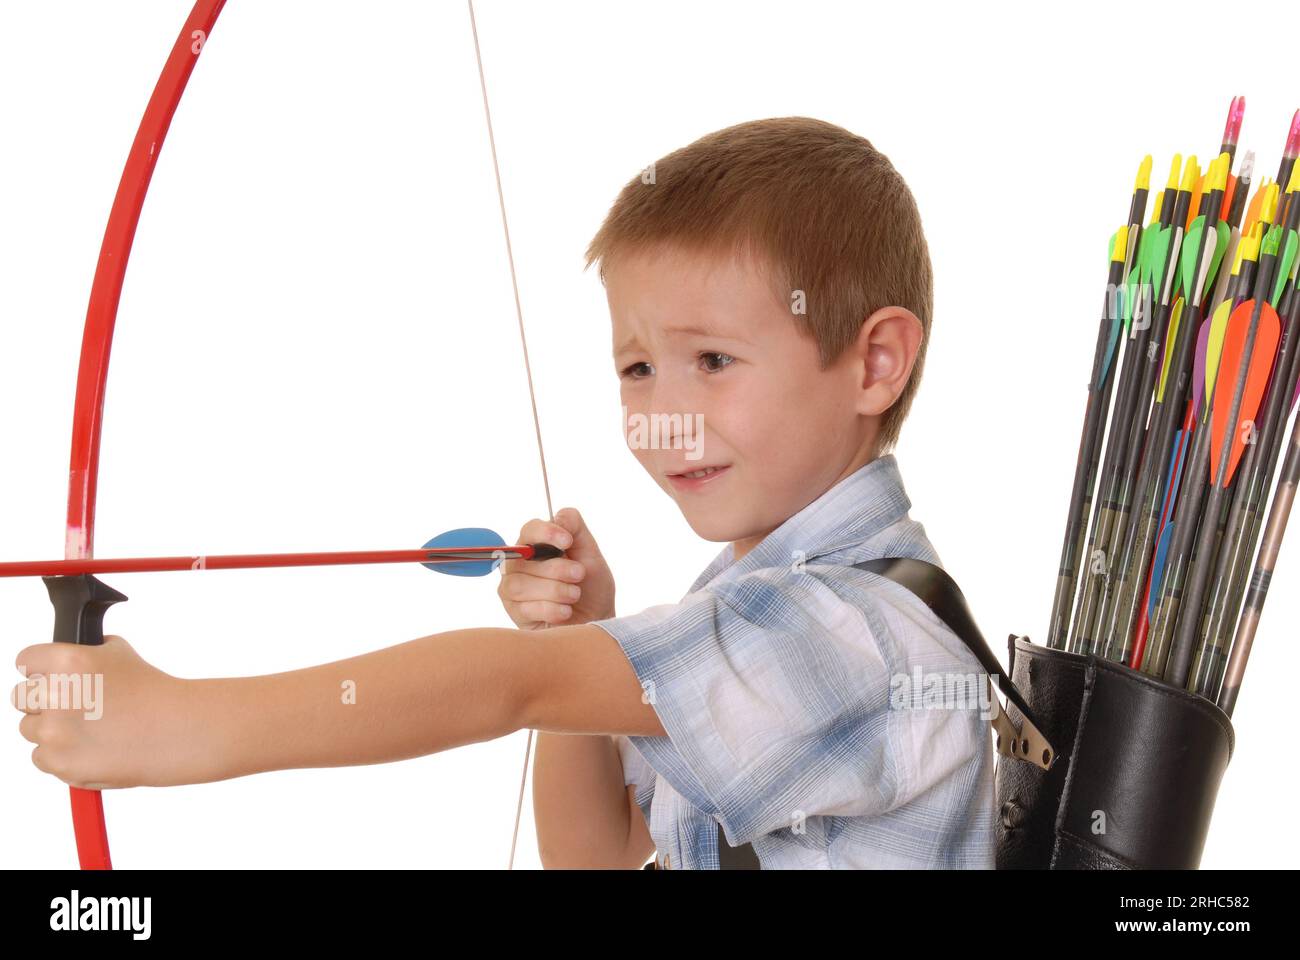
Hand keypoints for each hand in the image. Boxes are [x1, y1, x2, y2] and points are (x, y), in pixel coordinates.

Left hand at [12, 635, 219, 788]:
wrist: (176, 730)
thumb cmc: (152, 692)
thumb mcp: (119, 653)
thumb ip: (82, 653)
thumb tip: (60, 658)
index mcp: (67, 661)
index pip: (25, 661)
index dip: (41, 669)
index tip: (53, 676)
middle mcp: (54, 694)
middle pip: (20, 697)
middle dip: (43, 700)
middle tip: (75, 705)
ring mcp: (54, 731)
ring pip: (29, 729)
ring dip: (52, 729)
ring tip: (90, 728)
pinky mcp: (58, 762)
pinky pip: (41, 757)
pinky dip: (61, 755)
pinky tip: (92, 746)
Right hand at [499, 507, 615, 627]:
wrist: (596, 622)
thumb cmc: (592, 589)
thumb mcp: (591, 554)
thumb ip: (576, 529)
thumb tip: (558, 516)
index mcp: (537, 546)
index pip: (529, 529)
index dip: (546, 532)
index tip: (567, 541)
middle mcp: (520, 564)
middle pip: (522, 558)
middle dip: (557, 568)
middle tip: (579, 575)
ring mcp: (513, 589)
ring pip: (520, 584)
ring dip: (555, 590)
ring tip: (574, 595)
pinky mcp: (515, 613)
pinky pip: (525, 608)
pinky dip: (552, 609)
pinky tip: (565, 612)